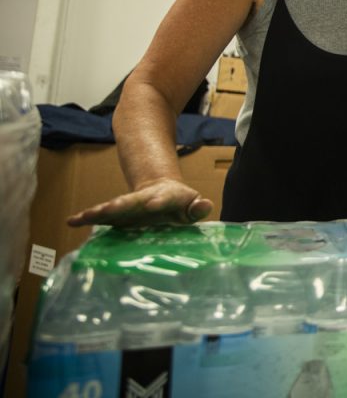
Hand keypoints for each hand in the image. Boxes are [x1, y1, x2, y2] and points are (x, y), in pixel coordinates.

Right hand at [66, 178, 212, 227]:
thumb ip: (197, 208)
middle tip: (109, 207)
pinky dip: (86, 218)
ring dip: (98, 212)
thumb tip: (205, 205)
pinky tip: (71, 222)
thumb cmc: (181, 204)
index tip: (154, 204)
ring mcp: (128, 207)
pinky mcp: (116, 215)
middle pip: (131, 201)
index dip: (160, 201)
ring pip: (111, 208)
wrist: (161, 192)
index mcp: (166, 197)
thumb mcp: (192, 205)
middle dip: (120, 205)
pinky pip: (101, 217)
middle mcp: (143, 200)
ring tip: (83, 217)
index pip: (165, 198)